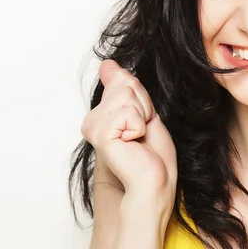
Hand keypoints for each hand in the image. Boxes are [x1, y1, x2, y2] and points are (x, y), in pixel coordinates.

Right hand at [81, 59, 176, 210]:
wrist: (154, 184)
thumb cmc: (152, 157)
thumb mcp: (143, 113)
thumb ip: (125, 89)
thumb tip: (108, 64)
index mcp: (103, 114)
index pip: (121, 81)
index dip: (140, 97)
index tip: (140, 122)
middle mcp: (94, 120)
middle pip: (126, 84)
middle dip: (144, 105)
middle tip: (143, 133)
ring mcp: (94, 127)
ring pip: (127, 95)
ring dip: (142, 115)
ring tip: (138, 139)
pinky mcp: (100, 134)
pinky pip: (128, 111)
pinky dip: (140, 125)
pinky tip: (133, 144)